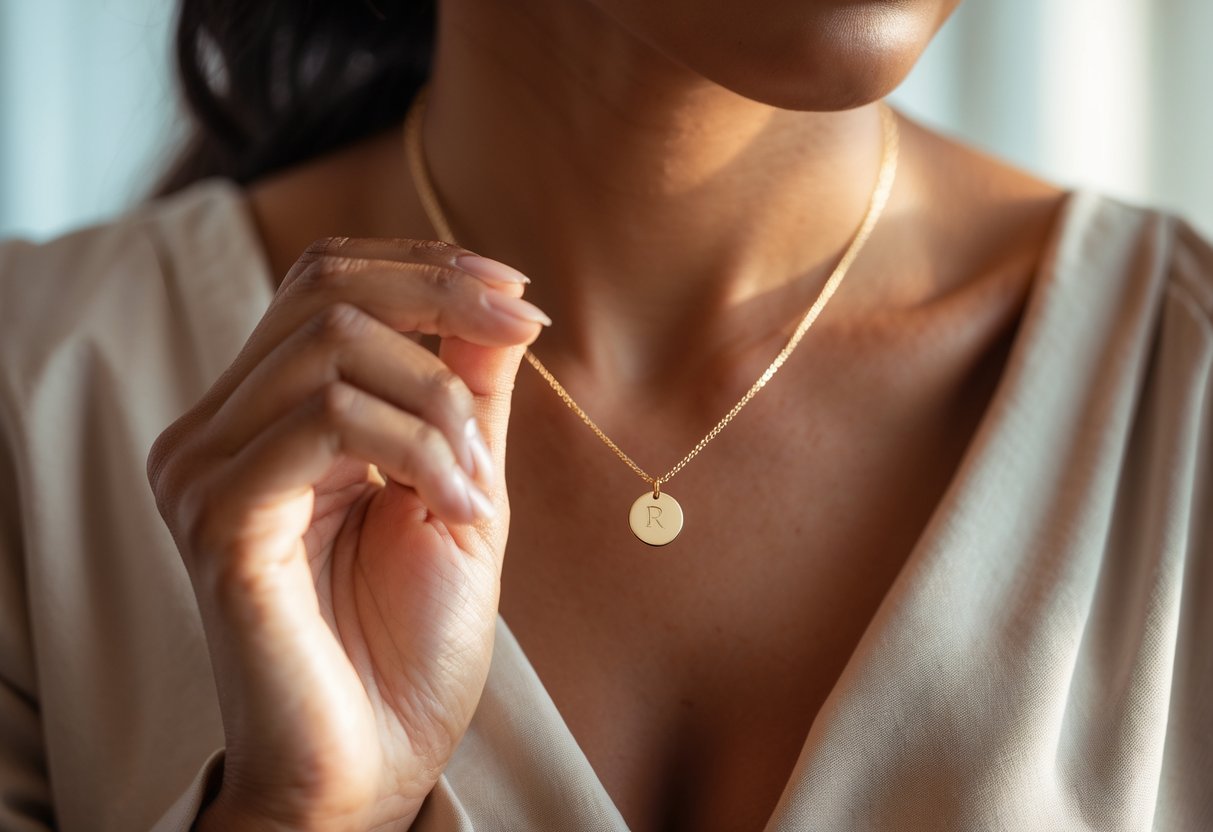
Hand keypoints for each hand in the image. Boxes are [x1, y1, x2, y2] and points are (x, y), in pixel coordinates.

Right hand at [147, 238, 548, 830]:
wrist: (379, 759)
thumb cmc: (413, 639)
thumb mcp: (460, 488)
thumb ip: (466, 394)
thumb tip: (499, 302)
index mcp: (267, 417)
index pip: (323, 281)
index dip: (425, 267)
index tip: (516, 292)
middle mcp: (219, 431)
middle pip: (322, 290)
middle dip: (442, 299)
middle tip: (522, 332)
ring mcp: (207, 471)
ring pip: (330, 347)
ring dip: (438, 400)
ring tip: (475, 480)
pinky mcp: (220, 518)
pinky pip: (326, 419)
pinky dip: (414, 446)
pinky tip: (453, 505)